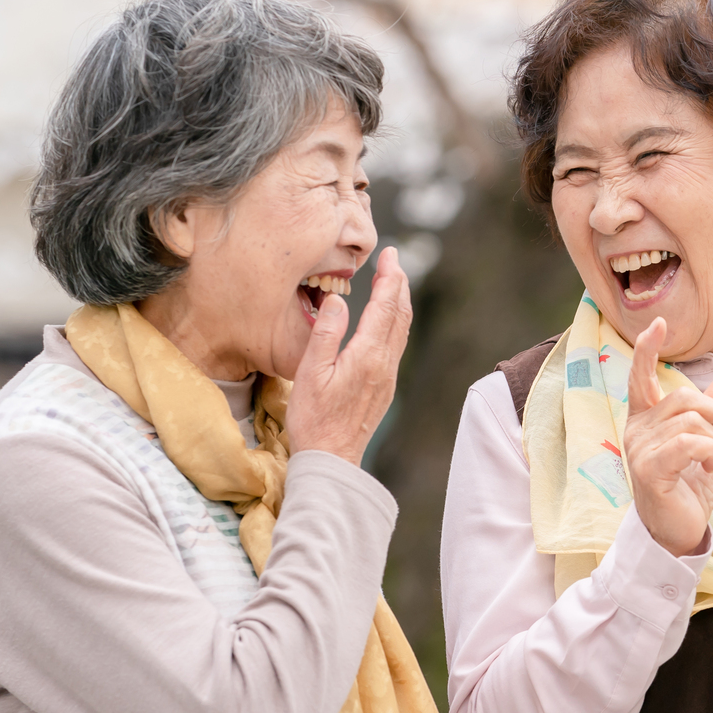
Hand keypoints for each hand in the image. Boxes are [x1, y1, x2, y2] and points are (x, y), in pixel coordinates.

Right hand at [286, 247, 411, 464]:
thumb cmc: (314, 419)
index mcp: (367, 355)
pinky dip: (396, 323)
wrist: (332, 459)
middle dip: (398, 284)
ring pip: (402, 330)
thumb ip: (326, 333)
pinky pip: (397, 345)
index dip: (389, 277)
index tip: (389, 253)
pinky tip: (388, 321)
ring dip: (400, 302)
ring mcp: (387, 376)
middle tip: (393, 260)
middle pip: (399, 314)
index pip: (384, 306)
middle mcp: (384, 364)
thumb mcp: (309, 373)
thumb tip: (339, 300)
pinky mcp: (385, 387)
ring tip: (395, 282)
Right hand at [623, 318, 712, 555]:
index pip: (641, 377)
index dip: (648, 350)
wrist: (676, 531)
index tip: (658, 323)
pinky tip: (710, 466)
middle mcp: (636, 430)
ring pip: (692, 421)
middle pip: (685, 398)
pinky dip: (709, 452)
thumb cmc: (687, 486)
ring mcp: (639, 450)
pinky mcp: (650, 470)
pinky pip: (690, 443)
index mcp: (645, 420)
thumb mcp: (706, 443)